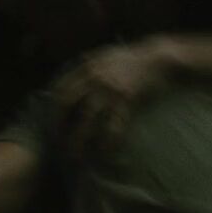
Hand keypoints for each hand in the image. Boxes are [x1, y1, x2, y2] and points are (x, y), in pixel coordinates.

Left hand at [51, 38, 175, 156]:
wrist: (159, 57)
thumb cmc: (134, 58)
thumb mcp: (106, 56)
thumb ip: (89, 66)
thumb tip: (73, 77)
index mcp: (87, 67)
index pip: (61, 89)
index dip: (53, 110)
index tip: (52, 126)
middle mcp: (94, 77)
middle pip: (67, 103)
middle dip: (59, 125)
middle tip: (57, 144)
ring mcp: (110, 89)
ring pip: (86, 118)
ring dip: (78, 139)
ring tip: (75, 155)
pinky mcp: (127, 99)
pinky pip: (113, 125)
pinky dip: (108, 141)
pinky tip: (105, 152)